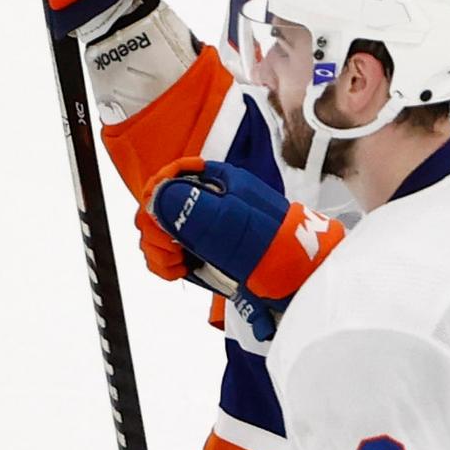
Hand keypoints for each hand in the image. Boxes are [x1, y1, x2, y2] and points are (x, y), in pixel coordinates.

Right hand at [150, 163, 342, 302]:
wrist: (295, 275)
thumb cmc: (272, 242)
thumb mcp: (231, 218)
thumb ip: (192, 204)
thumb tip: (157, 195)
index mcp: (218, 182)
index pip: (173, 174)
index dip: (157, 192)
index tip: (154, 213)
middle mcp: (208, 201)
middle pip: (160, 204)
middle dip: (156, 227)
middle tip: (169, 247)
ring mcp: (203, 227)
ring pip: (160, 230)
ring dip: (159, 248)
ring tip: (176, 263)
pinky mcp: (201, 250)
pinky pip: (168, 251)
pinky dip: (165, 262)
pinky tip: (176, 270)